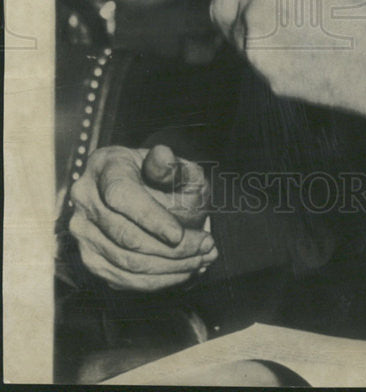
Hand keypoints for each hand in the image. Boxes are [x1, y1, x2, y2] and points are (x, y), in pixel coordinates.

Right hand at [69, 144, 216, 290]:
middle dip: (172, 248)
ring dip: (170, 267)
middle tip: (207, 246)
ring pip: (126, 262)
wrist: (141, 189)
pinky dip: (158, 280)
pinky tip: (184, 271)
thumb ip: (170, 164)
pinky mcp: (91, 259)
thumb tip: (164, 158)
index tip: (179, 234)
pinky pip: (124, 279)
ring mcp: (84, 232)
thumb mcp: (171, 161)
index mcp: (104, 166)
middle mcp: (86, 199)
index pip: (121, 195)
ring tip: (202, 259)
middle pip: (125, 235)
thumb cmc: (159, 174)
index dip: (150, 218)